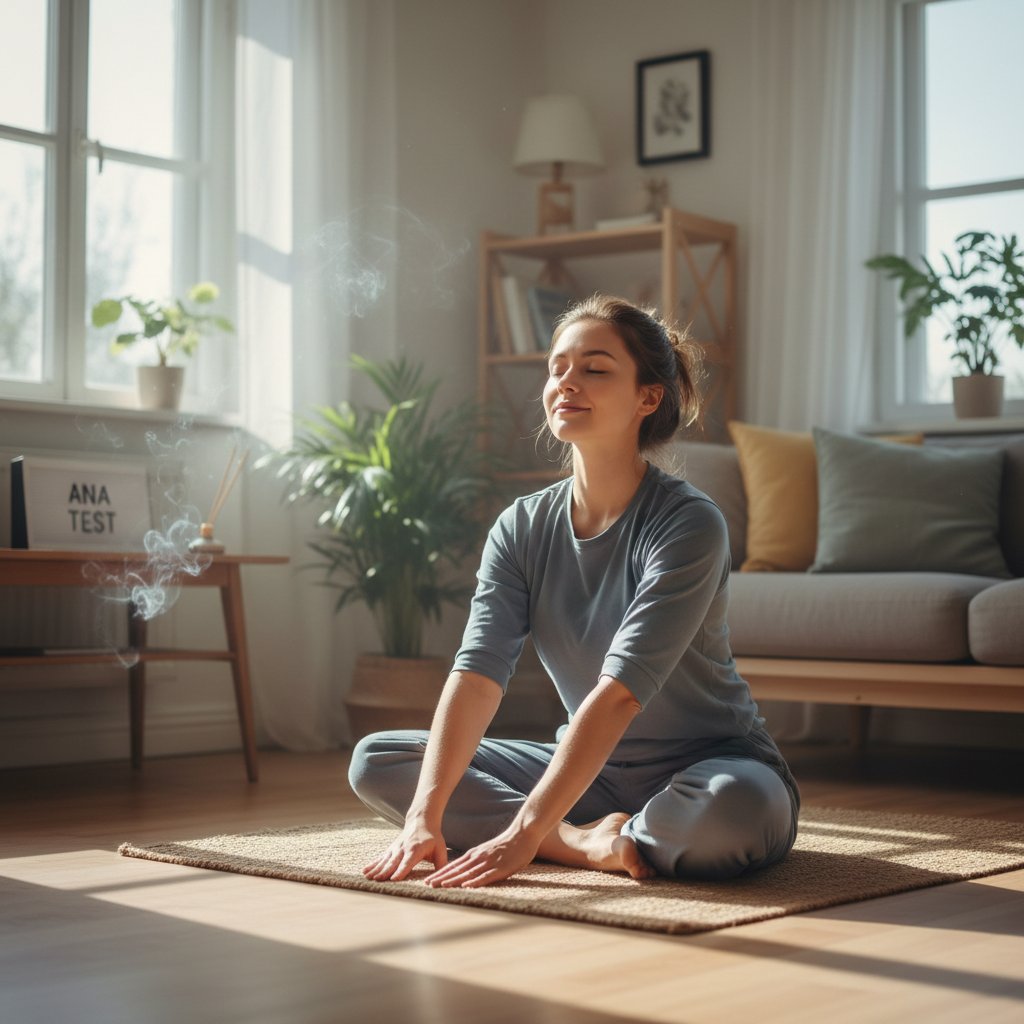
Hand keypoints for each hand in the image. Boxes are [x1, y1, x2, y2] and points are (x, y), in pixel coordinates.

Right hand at [363, 819, 448, 881]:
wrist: (421, 820)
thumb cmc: (433, 838)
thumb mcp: (440, 849)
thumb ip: (441, 864)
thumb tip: (441, 879)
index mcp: (416, 850)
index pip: (407, 862)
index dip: (401, 870)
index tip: (393, 879)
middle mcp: (403, 848)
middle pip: (393, 862)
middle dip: (385, 872)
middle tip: (377, 881)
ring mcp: (395, 848)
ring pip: (385, 860)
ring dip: (376, 869)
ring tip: (368, 878)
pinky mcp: (391, 849)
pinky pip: (381, 857)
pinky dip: (372, 864)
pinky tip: (364, 871)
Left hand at [423, 826, 540, 888]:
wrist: (523, 834)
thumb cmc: (507, 844)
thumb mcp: (487, 850)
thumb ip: (477, 859)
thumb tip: (465, 869)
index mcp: (475, 854)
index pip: (454, 865)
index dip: (441, 873)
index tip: (428, 881)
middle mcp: (478, 858)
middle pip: (457, 870)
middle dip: (442, 878)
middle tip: (427, 885)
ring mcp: (489, 862)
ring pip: (468, 873)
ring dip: (454, 880)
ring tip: (441, 886)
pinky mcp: (501, 868)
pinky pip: (486, 876)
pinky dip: (475, 881)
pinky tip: (467, 886)